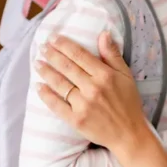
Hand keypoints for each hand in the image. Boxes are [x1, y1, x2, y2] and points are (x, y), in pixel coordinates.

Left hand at [34, 32, 150, 155]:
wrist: (128, 133)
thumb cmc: (129, 102)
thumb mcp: (126, 75)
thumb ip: (113, 55)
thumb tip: (104, 34)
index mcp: (105, 75)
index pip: (80, 55)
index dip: (65, 45)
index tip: (53, 38)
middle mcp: (92, 88)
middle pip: (67, 67)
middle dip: (52, 55)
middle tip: (41, 46)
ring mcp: (83, 104)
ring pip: (59, 84)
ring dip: (46, 72)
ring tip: (37, 63)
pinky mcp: (75, 119)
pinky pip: (56, 105)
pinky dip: (46, 95)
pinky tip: (39, 87)